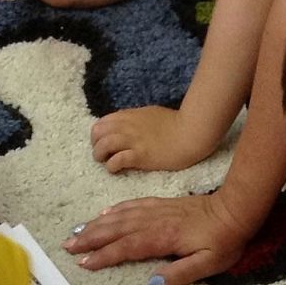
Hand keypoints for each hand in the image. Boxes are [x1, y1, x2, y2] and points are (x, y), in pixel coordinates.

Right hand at [65, 192, 248, 284]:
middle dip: (90, 238)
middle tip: (67, 246)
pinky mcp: (161, 205)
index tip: (84, 263)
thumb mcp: (209, 264)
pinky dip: (115, 210)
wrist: (236, 210)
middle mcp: (155, 222)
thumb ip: (181, 274)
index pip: (127, 247)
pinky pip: (132, 206)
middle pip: (116, 230)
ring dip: (96, 225)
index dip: (104, 256)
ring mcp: (156, 211)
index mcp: (164, 238)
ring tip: (76, 232)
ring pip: (120, 217)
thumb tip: (153, 283)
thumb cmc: (224, 241)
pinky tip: (103, 215)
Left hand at [90, 105, 214, 173]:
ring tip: (106, 162)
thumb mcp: (150, 115)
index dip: (98, 134)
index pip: (102, 122)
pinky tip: (116, 169)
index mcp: (129, 116)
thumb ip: (135, 120)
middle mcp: (127, 126)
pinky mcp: (139, 156)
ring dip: (100, 156)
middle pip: (97, 132)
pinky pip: (116, 160)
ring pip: (103, 145)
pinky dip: (111, 166)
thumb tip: (125, 127)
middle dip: (95, 145)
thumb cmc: (174, 125)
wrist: (190, 132)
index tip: (103, 143)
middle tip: (102, 155)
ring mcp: (133, 141)